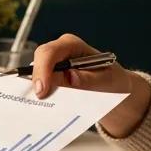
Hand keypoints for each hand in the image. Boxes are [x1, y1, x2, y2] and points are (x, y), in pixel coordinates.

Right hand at [30, 33, 150, 137]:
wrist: (114, 88)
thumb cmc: (112, 80)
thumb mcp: (106, 80)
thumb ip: (88, 79)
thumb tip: (70, 77)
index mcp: (72, 45)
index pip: (50, 52)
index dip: (43, 70)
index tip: (42, 90)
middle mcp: (60, 51)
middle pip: (39, 60)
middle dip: (37, 79)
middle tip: (40, 99)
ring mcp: (54, 63)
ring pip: (37, 72)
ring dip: (38, 87)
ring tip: (42, 104)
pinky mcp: (51, 76)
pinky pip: (41, 83)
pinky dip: (42, 93)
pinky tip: (44, 105)